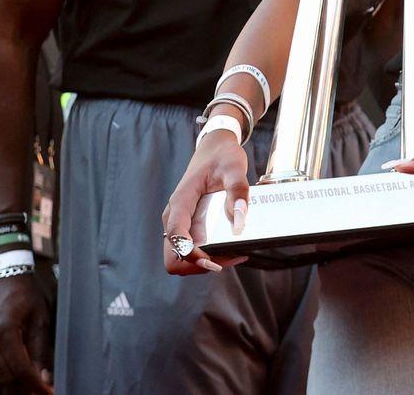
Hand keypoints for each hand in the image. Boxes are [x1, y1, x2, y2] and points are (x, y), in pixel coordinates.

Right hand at [0, 274, 53, 393]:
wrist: (1, 274)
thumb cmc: (24, 293)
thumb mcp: (39, 318)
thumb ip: (40, 349)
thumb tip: (44, 377)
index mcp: (5, 331)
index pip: (20, 368)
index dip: (35, 384)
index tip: (48, 393)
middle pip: (6, 375)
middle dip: (25, 388)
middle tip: (42, 393)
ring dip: (14, 385)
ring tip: (32, 390)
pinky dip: (3, 375)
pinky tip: (18, 379)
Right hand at [161, 129, 249, 274]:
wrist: (215, 148)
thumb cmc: (223, 156)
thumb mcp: (235, 168)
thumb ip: (238, 192)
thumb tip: (240, 222)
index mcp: (181, 201)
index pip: (176, 236)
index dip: (191, 255)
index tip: (214, 261)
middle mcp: (174, 215)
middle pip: (174, 257)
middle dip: (198, 265)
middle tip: (229, 258)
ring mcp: (179, 222)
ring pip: (181, 258)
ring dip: (204, 263)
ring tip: (234, 254)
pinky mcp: (188, 226)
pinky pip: (191, 251)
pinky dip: (207, 256)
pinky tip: (230, 248)